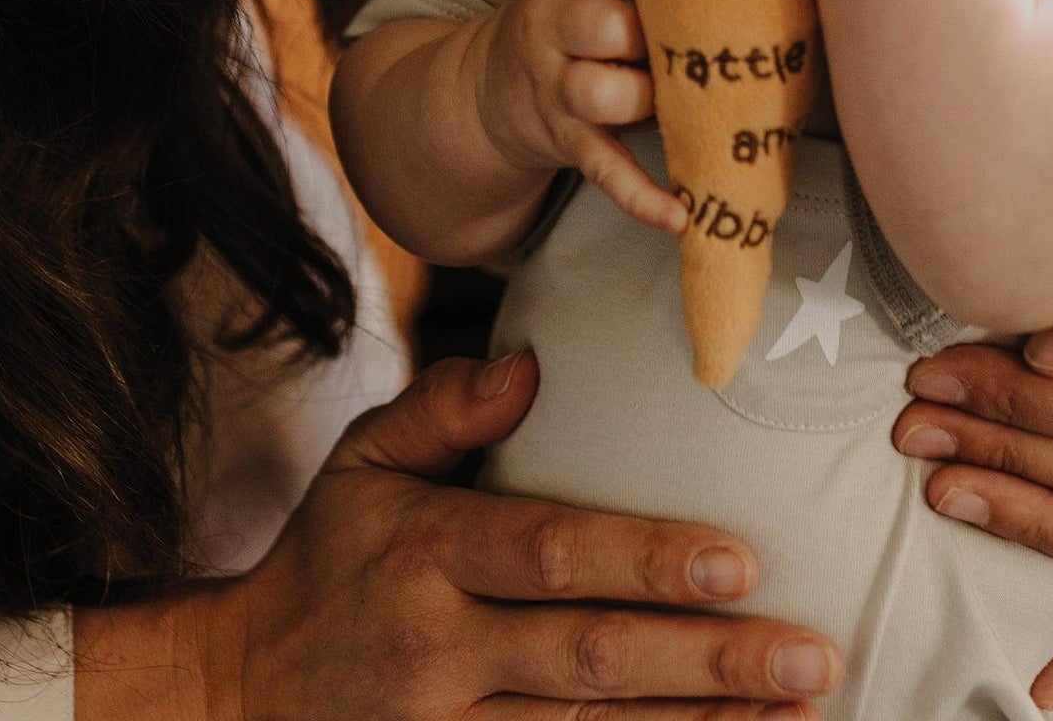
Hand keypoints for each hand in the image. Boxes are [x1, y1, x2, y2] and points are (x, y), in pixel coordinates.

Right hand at [222, 352, 843, 717]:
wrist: (241, 687)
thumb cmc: (328, 557)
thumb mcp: (363, 460)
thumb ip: (442, 405)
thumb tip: (530, 365)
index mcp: (425, 549)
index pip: (549, 553)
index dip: (645, 559)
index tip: (742, 558)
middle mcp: (440, 644)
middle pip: (588, 655)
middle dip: (707, 660)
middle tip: (810, 650)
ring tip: (801, 706)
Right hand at [477, 0, 679, 232]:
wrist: (490, 96)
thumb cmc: (572, 26)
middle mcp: (553, 29)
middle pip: (596, 23)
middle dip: (642, 31)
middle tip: (674, 34)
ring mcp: (559, 89)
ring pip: (598, 94)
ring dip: (646, 98)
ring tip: (674, 98)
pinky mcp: (572, 143)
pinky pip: (608, 172)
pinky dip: (644, 196)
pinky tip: (681, 213)